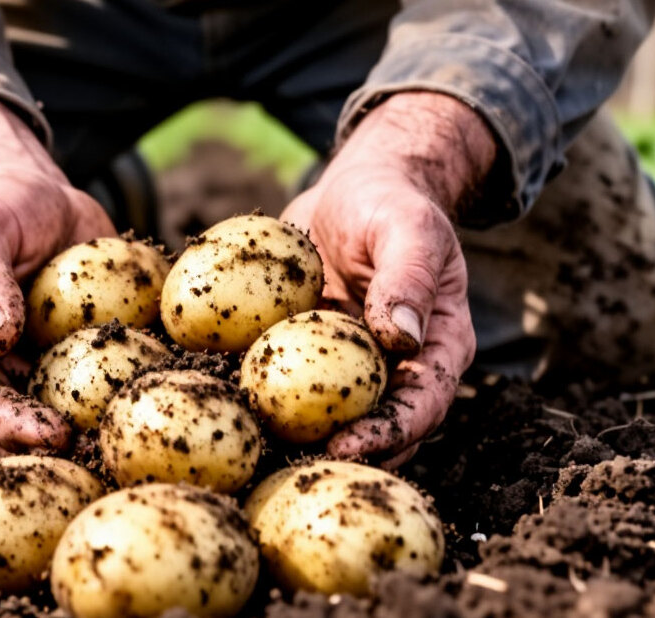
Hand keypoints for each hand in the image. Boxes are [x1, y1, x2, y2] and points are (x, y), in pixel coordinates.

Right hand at [0, 95, 116, 458]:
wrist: (33, 195)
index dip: (9, 427)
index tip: (54, 436)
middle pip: (11, 434)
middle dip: (52, 453)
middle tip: (102, 457)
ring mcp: (33, 372)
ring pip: (57, 423)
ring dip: (92, 438)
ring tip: (133, 444)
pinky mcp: (74, 364)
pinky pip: (97, 390)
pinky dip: (125, 399)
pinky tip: (161, 401)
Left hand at [282, 92, 495, 468]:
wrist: (353, 190)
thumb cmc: (393, 203)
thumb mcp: (408, 227)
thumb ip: (408, 277)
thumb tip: (399, 337)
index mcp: (437, 348)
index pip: (422, 406)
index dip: (388, 434)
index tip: (345, 447)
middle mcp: (396, 369)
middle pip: (374, 426)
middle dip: (336, 451)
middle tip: (290, 463)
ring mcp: (348, 366)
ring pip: (325, 414)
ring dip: (292, 434)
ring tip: (250, 446)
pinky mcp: (305, 355)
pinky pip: (283, 379)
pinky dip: (255, 392)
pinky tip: (217, 399)